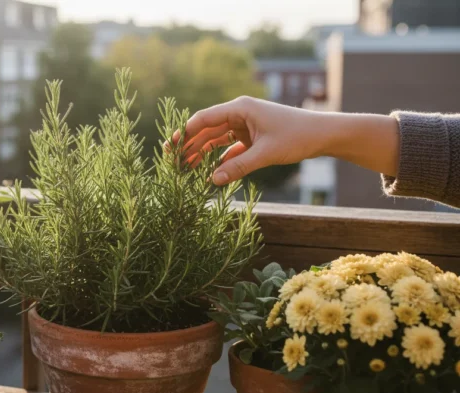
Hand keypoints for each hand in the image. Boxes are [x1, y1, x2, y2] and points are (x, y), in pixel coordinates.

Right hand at [179, 96, 399, 184]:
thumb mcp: (266, 154)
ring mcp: (245, 125)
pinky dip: (220, 159)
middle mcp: (239, 114)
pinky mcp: (252, 137)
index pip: (204, 119)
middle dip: (189, 145)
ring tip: (185, 168)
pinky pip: (230, 147)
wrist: (324, 135)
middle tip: (171, 161)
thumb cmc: (297, 137)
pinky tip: (210, 172)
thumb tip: (212, 181)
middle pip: (206, 129)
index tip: (171, 148)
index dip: (185, 133)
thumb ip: (238, 167)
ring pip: (216, 139)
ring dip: (202, 153)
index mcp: (239, 108)